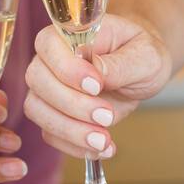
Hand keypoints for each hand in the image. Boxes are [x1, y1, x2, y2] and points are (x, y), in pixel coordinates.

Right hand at [23, 15, 169, 159]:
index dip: (67, 68)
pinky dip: (74, 146)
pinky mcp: (53, 114)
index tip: (97, 85)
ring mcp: (48, 89)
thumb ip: (123, 62)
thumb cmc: (139, 53)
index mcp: (69, 34)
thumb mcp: (145, 55)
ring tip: (104, 141)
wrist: (139, 70)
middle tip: (107, 116)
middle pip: (38, 81)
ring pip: (38, 110)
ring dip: (70, 130)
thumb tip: (98, 71)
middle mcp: (50, 60)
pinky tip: (102, 149)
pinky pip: (50, 133)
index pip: (49, 45)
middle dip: (72, 104)